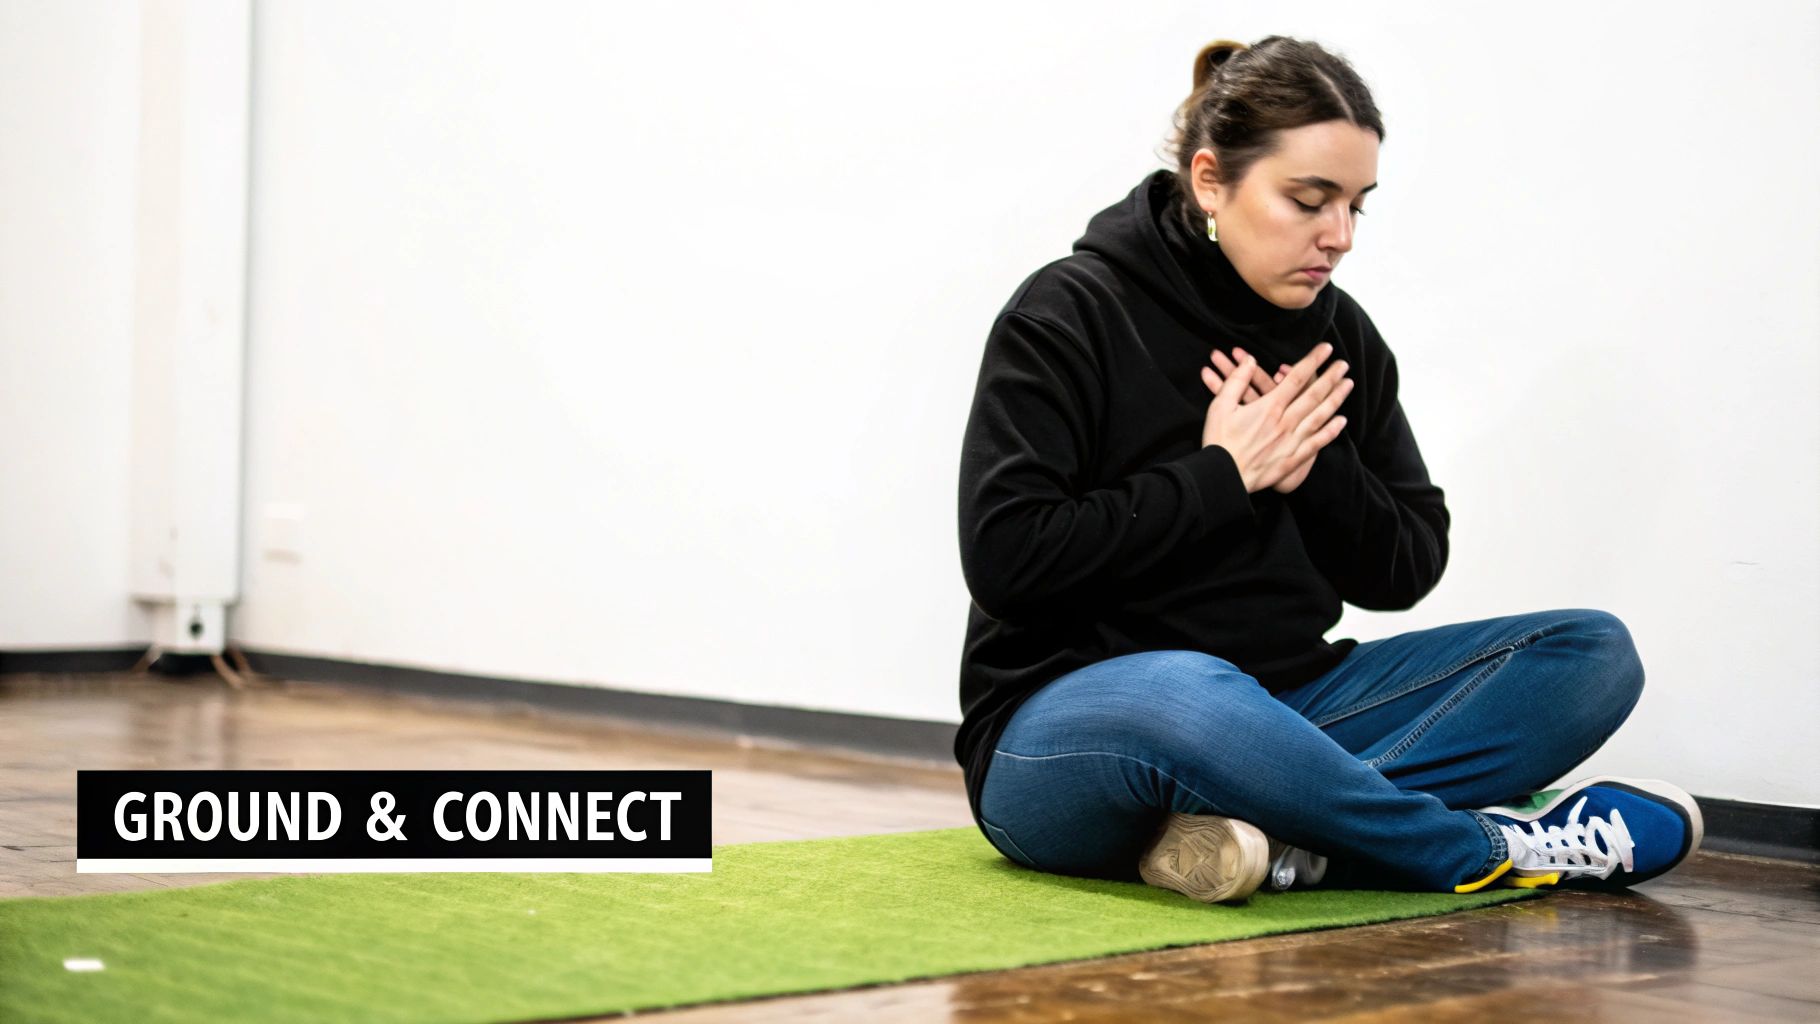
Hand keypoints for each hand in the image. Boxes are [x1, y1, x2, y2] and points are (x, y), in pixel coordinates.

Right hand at [1200, 344, 1351, 492]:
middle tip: (1344, 364)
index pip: (1297, 378)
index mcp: (1269, 407)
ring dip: (1336, 399)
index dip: (1313, 361)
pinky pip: (1316, 443)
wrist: (1222, 475)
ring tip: (1348, 385)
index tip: (1325, 349)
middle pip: (1314, 395)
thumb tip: (1250, 360)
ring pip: (1320, 416)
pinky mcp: (1292, 459)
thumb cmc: (1219, 440)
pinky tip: (1341, 421)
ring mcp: (1291, 441)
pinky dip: (1331, 431)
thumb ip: (1236, 381)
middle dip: (1331, 377)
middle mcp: (1285, 422)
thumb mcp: (1220, 406)